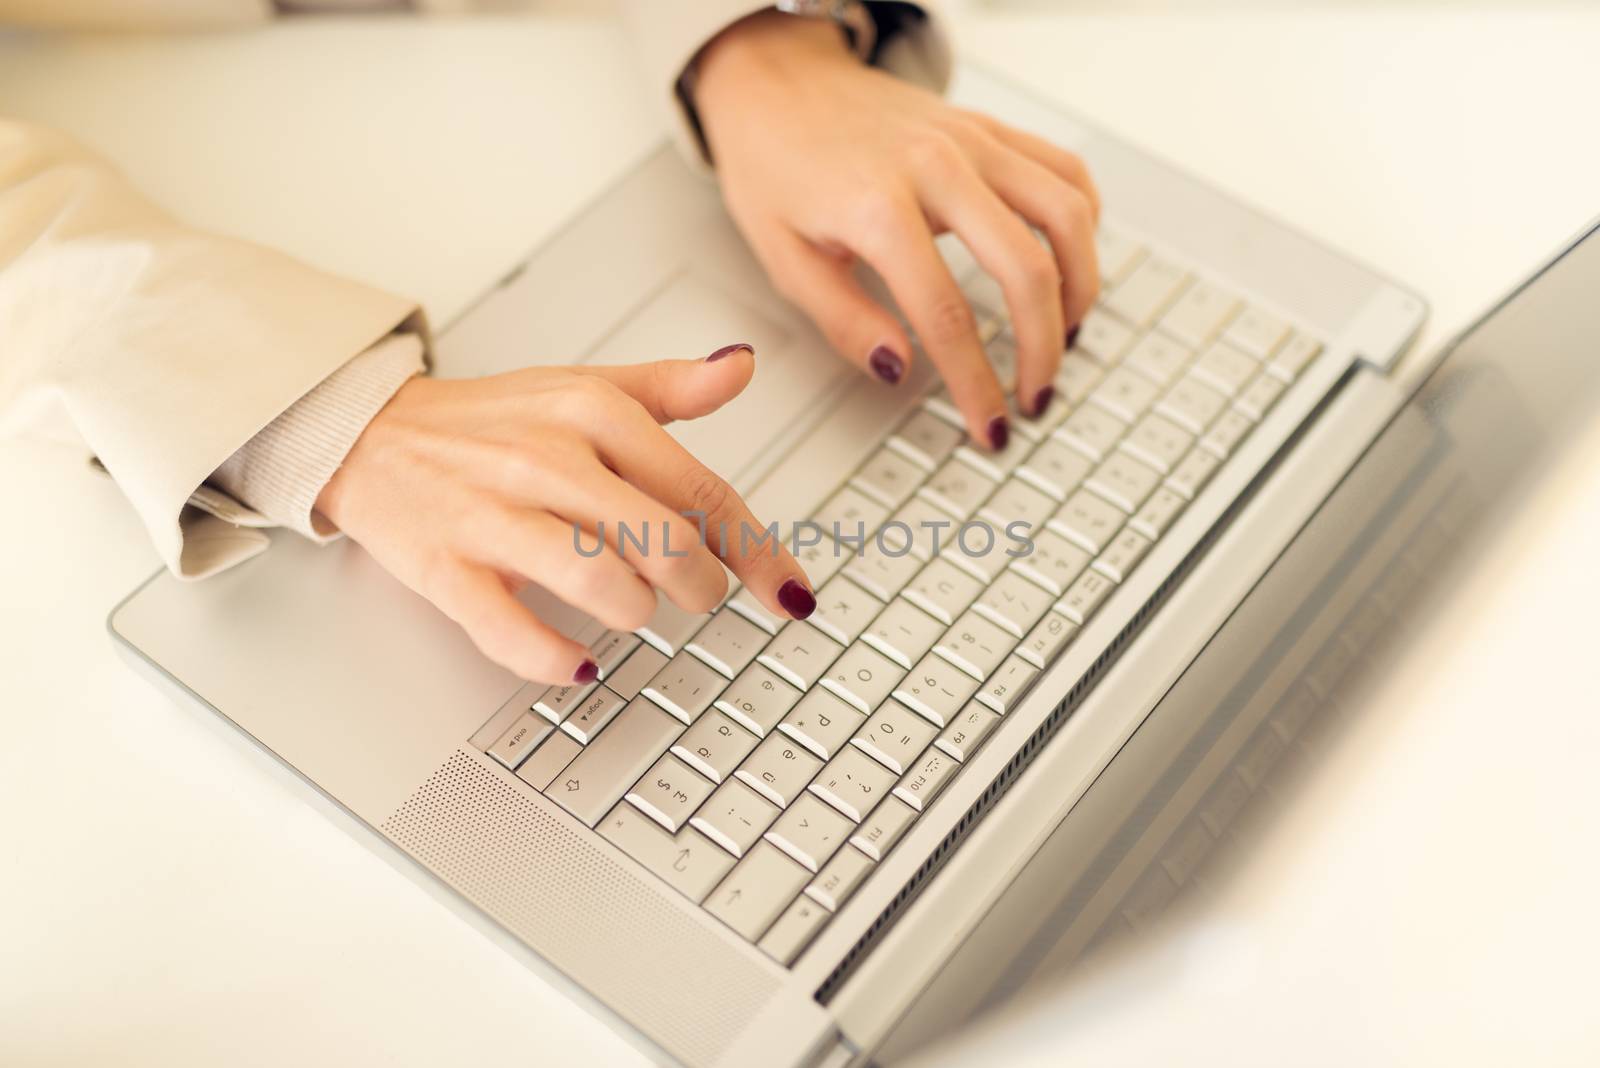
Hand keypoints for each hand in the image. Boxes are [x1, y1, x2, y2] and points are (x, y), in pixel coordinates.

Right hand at [315, 345, 814, 684]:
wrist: (371, 433)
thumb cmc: (491, 420)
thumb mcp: (584, 387)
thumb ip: (670, 386)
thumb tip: (742, 367)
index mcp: (592, 412)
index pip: (702, 493)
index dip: (759, 553)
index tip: (789, 593)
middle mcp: (547, 460)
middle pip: (666, 545)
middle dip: (700, 587)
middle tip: (695, 595)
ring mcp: (494, 516)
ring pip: (603, 585)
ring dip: (637, 616)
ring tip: (633, 612)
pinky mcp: (446, 569)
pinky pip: (512, 631)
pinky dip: (557, 660)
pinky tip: (580, 664)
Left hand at [693, 12, 1100, 449]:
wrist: (778, 84)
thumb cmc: (775, 166)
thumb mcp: (784, 258)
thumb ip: (844, 321)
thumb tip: (898, 368)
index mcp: (877, 206)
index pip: (946, 315)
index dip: (976, 382)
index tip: (989, 423)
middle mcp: (935, 166)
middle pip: (1025, 267)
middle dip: (1042, 348)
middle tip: (1035, 395)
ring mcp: (971, 140)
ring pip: (1065, 214)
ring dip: (1079, 287)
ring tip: (1064, 336)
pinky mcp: (989, 127)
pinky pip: (1065, 169)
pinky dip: (1083, 221)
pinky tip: (1068, 263)